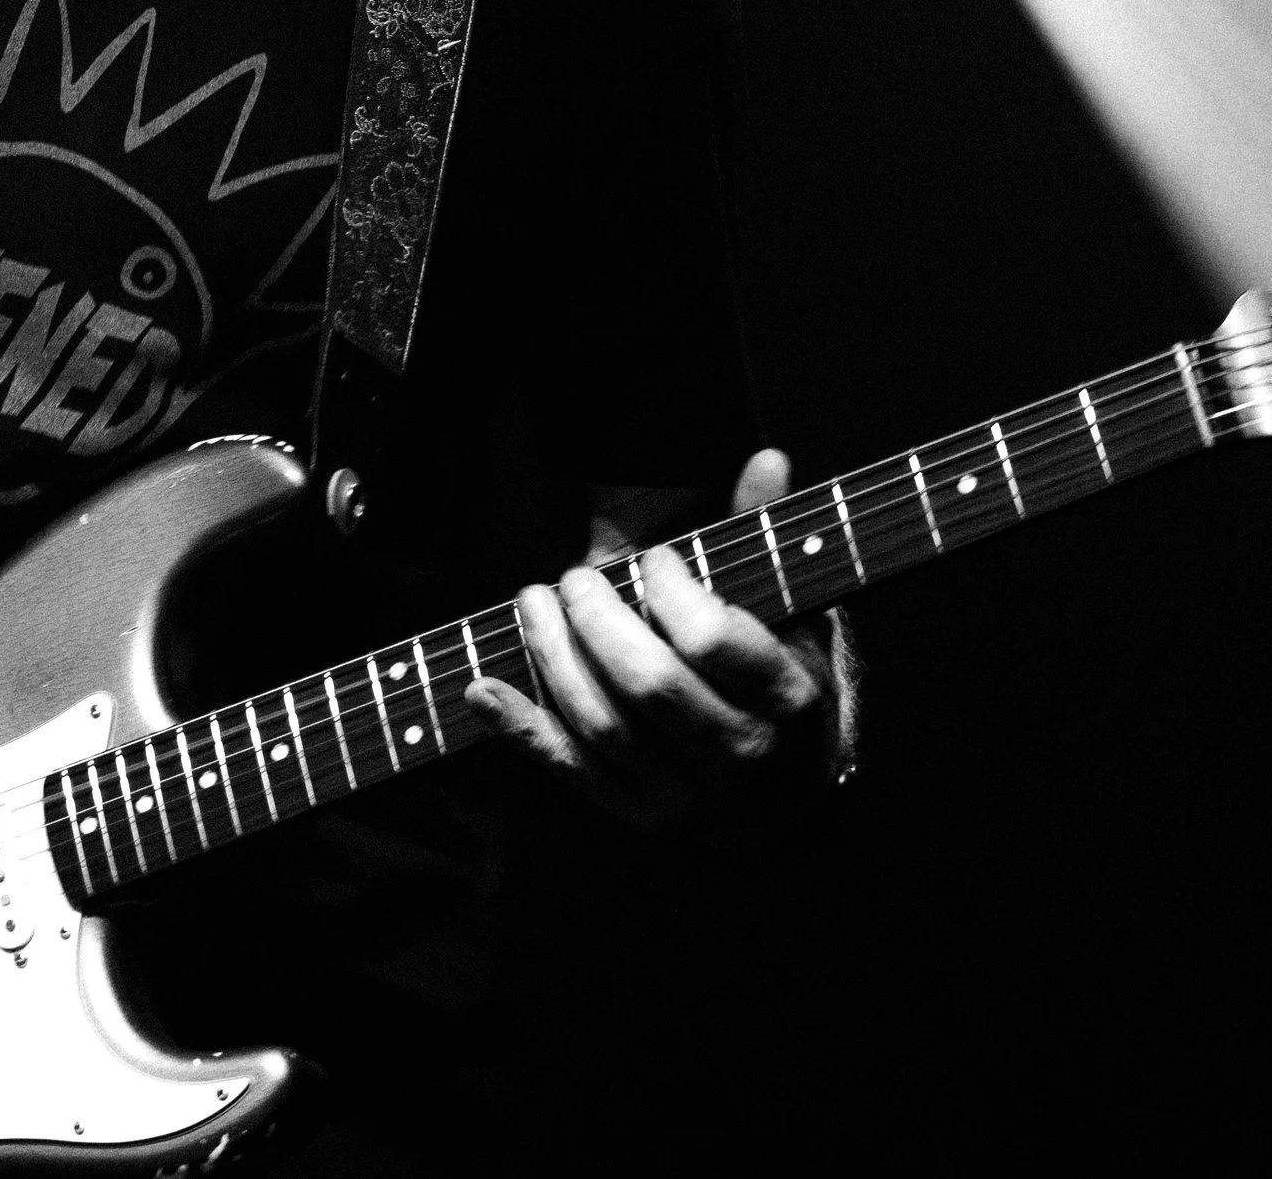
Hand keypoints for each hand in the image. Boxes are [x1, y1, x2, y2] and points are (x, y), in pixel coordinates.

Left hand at [466, 449, 836, 826]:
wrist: (787, 787)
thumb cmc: (780, 669)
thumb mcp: (789, 600)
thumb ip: (766, 532)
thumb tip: (768, 459)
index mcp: (787, 695)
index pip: (711, 639)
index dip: (669, 590)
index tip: (653, 558)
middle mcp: (742, 752)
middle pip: (650, 684)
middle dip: (597, 620)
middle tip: (574, 577)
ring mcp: (688, 793)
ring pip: (605, 728)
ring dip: (553, 659)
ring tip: (533, 602)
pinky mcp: (640, 812)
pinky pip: (572, 772)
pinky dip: (520, 730)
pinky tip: (482, 689)